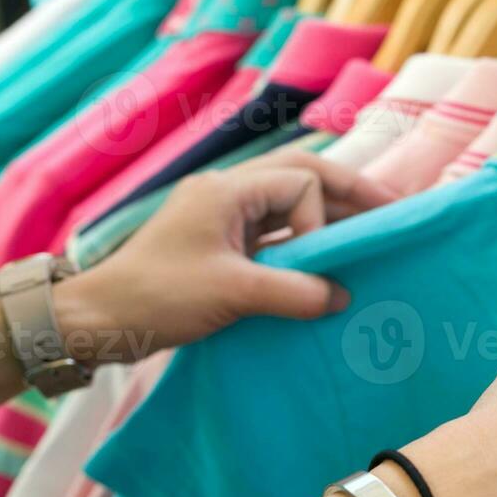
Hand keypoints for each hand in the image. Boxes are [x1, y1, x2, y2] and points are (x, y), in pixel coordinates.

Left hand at [53, 149, 397, 364]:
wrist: (101, 321)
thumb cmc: (157, 298)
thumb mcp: (232, 293)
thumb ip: (294, 292)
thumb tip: (342, 297)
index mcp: (227, 191)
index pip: (301, 184)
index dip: (324, 221)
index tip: (322, 265)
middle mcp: (228, 194)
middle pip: (303, 175)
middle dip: (349, 192)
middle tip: (395, 209)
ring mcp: (225, 218)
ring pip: (293, 202)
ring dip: (331, 216)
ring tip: (372, 233)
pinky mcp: (224, 244)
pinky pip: (279, 232)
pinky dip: (309, 242)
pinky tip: (330, 262)